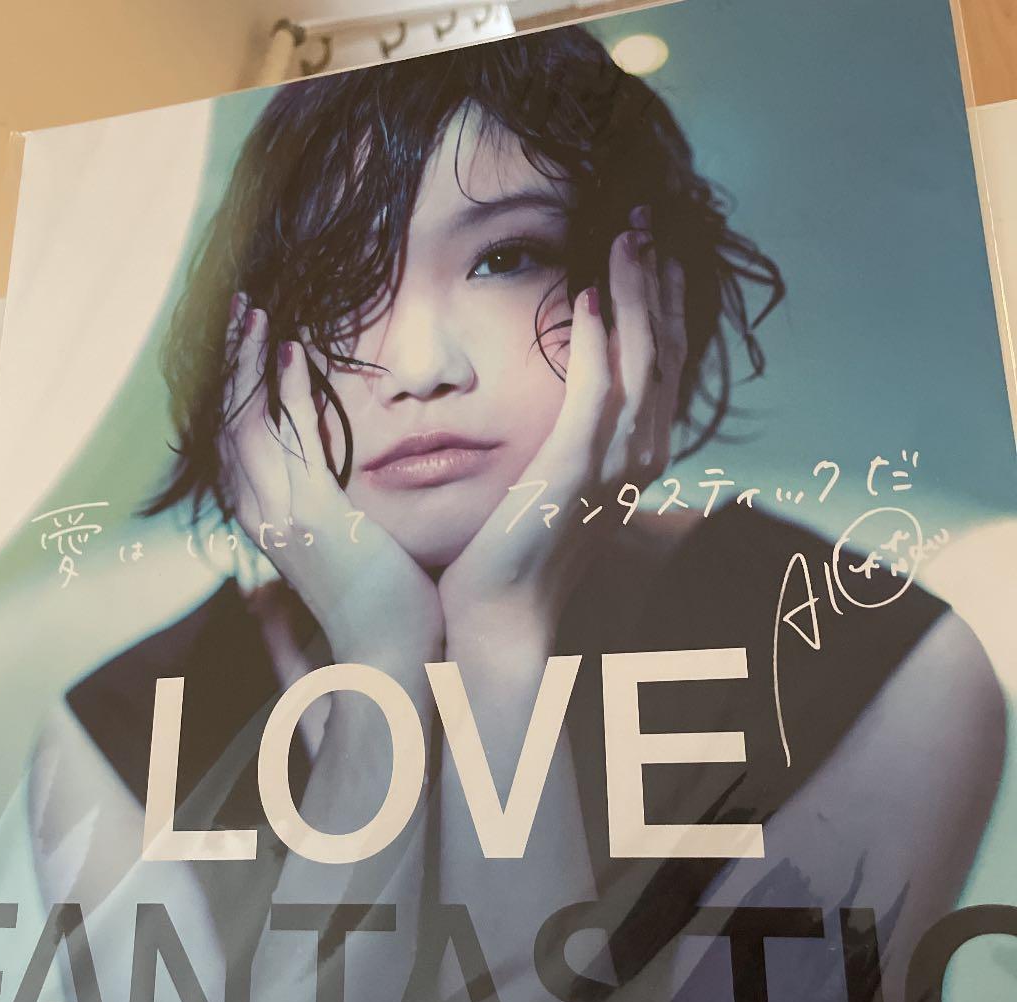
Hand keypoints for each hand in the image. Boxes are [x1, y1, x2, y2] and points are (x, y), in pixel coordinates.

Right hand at [219, 295, 444, 662]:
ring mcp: (285, 517)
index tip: (244, 346)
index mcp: (269, 522)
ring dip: (246, 364)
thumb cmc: (376, 611)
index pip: (237, 443)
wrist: (388, 664)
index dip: (233, 391)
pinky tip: (292, 352)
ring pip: (247, 424)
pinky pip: (293, 441)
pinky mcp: (316, 519)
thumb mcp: (342, 557)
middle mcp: (264, 516)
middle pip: (228, 423)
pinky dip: (287, 393)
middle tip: (238, 308)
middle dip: (229, 363)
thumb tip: (311, 519)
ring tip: (252, 311)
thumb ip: (321, 523)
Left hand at [438, 209, 686, 658]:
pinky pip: (595, 393)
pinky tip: (590, 293)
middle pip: (663, 351)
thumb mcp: (565, 488)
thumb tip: (585, 408)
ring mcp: (614, 466)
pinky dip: (599, 342)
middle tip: (646, 219)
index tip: (654, 251)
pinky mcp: (573, 471)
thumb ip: (586, 445)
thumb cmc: (526, 552)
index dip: (663, 304)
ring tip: (628, 234)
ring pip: (641, 361)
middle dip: (656, 281)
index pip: (663, 364)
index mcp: (640, 456)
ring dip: (636, 293)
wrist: (506, 615)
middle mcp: (641, 457)